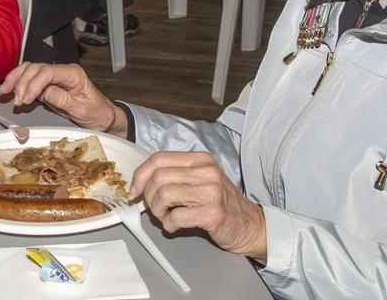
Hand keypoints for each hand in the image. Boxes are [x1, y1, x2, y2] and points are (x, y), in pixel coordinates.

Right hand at [0, 62, 126, 136]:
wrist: (103, 117)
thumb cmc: (97, 113)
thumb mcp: (81, 110)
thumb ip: (62, 99)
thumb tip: (43, 92)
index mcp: (73, 74)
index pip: (48, 72)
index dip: (33, 84)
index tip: (25, 99)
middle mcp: (63, 71)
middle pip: (35, 68)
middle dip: (22, 83)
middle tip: (16, 101)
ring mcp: (54, 76)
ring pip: (29, 69)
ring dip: (15, 79)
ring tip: (5, 92)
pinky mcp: (48, 84)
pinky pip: (29, 78)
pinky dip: (17, 82)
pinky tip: (9, 89)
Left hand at [131, 151, 267, 261]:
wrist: (251, 226)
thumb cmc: (222, 204)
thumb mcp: (201, 180)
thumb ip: (176, 176)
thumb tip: (142, 182)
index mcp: (200, 160)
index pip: (158, 159)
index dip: (140, 175)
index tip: (135, 190)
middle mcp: (206, 171)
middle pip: (158, 177)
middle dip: (149, 197)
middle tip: (156, 209)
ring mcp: (211, 191)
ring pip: (163, 195)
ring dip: (158, 212)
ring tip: (167, 218)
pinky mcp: (213, 212)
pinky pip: (175, 217)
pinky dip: (169, 225)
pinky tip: (176, 226)